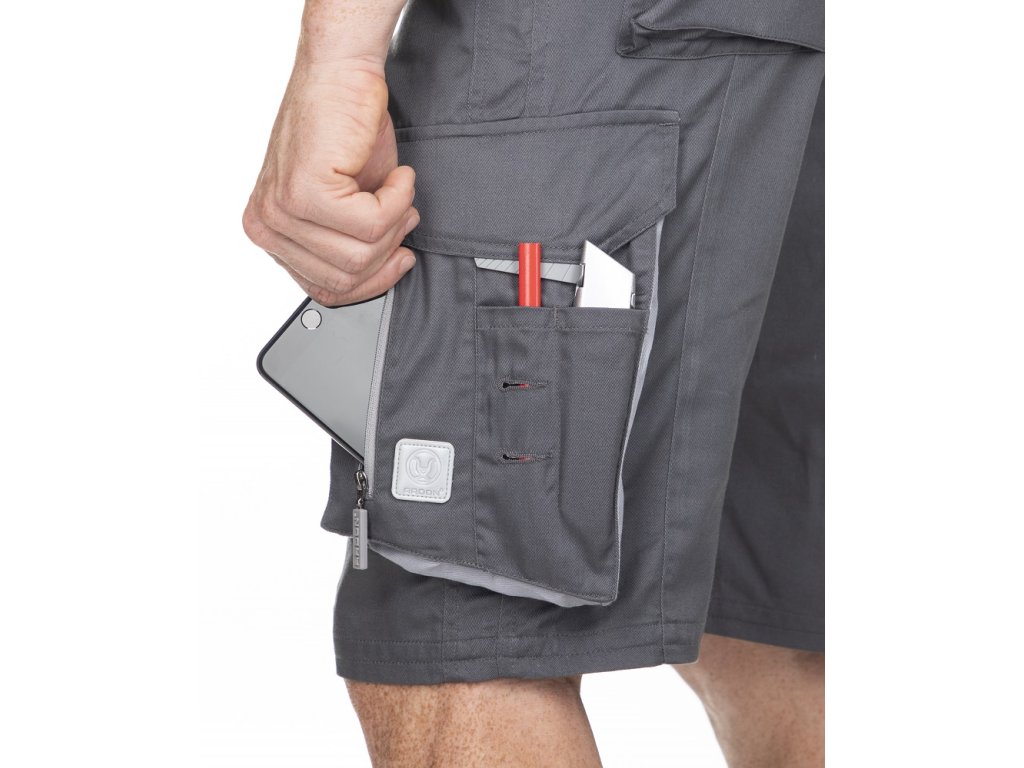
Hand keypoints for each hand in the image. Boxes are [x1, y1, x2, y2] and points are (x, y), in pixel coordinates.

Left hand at [243, 59, 418, 306]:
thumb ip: (346, 247)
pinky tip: (395, 175)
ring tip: (397, 188)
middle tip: (402, 213)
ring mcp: (281, 210)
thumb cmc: (346, 131)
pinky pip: (371, 223)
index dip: (374, 281)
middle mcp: (267, 226)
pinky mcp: (305, 191)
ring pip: (360, 255)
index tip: (399, 258)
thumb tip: (375, 278)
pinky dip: (397, 198)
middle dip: (388, 249)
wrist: (343, 75)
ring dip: (396, 220)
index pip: (325, 291)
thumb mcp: (345, 206)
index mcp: (271, 234)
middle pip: (345, 278)